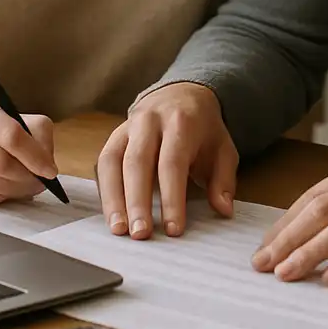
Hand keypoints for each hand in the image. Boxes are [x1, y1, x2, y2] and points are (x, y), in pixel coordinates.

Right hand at [0, 100, 57, 204]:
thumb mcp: (17, 119)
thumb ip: (38, 135)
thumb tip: (46, 165)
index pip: (11, 135)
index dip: (34, 156)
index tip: (50, 171)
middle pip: (2, 164)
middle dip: (27, 177)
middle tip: (41, 182)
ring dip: (16, 190)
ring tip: (25, 185)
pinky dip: (1, 198)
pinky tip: (4, 188)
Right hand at [96, 83, 237, 239]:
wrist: (182, 94)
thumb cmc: (203, 129)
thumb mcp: (223, 148)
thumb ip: (224, 180)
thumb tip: (224, 210)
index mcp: (180, 122)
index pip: (172, 162)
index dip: (172, 197)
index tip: (173, 229)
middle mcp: (149, 120)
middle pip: (137, 161)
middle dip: (137, 200)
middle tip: (140, 234)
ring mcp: (128, 126)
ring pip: (112, 161)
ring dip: (113, 198)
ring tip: (118, 230)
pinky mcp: (114, 136)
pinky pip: (103, 162)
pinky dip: (104, 189)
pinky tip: (111, 214)